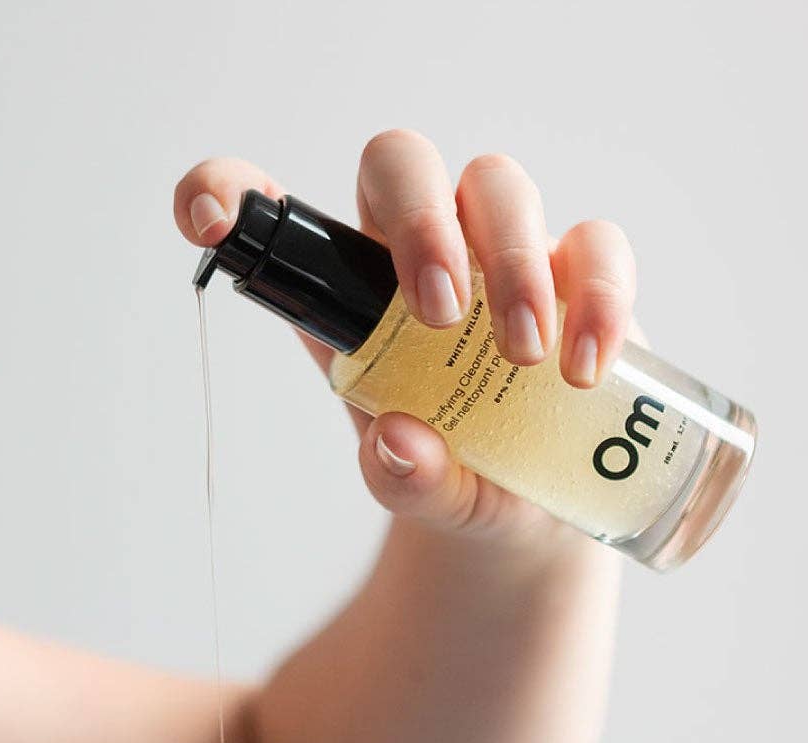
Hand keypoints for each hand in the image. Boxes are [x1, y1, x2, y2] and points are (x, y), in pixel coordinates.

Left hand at [174, 131, 640, 547]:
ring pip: (498, 185)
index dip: (229, 188)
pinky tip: (585, 367)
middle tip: (442, 316)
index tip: (209, 220)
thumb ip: (404, 480)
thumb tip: (399, 444)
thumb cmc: (455, 479)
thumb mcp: (422, 494)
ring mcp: (504, 250)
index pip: (273, 209)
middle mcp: (419, 250)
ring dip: (515, 261)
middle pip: (401, 163)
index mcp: (347, 291)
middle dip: (420, 223)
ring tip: (527, 359)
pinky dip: (597, 295)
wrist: (537, 513)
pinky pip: (597, 245)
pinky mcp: (582, 272)